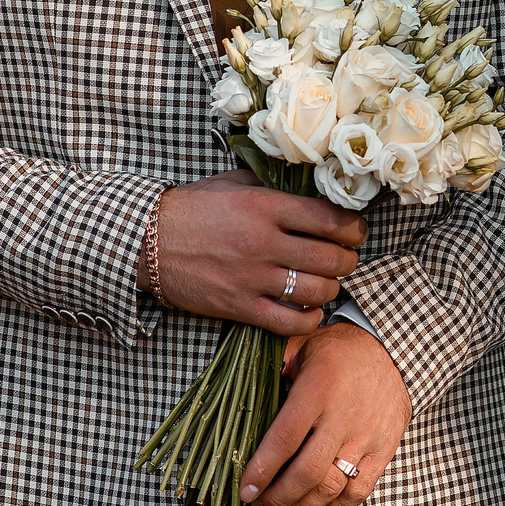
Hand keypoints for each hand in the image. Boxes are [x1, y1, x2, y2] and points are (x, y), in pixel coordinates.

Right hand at [147, 170, 364, 334]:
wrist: (147, 240)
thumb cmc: (192, 208)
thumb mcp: (234, 183)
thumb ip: (272, 186)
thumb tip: (307, 188)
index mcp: (266, 207)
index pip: (328, 219)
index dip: (353, 228)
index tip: (357, 231)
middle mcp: (264, 243)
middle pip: (330, 258)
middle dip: (348, 260)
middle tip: (347, 258)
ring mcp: (252, 278)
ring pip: (316, 291)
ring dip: (332, 289)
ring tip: (329, 283)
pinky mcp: (239, 307)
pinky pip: (288, 322)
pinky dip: (309, 320)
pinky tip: (311, 312)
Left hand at [240, 322, 411, 505]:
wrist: (393, 353)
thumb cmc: (337, 352)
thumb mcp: (302, 346)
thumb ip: (272, 367)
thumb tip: (238, 394)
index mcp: (318, 389)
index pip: (285, 439)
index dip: (262, 471)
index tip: (245, 492)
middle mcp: (343, 415)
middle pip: (307, 472)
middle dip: (278, 498)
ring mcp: (367, 436)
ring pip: (332, 488)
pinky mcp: (384, 449)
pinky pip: (360, 491)